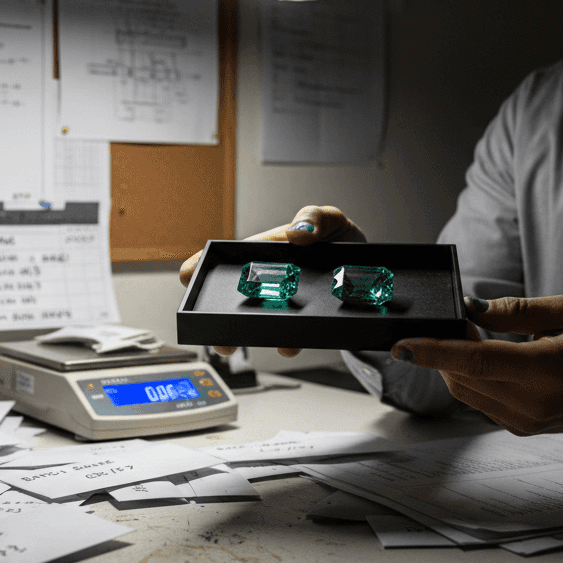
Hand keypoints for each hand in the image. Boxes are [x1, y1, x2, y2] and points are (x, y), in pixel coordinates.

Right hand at [179, 205, 366, 357]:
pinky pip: (291, 334)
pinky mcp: (305, 319)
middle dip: (217, 314)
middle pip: (235, 296)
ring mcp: (286, 301)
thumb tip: (299, 231)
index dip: (203, 265)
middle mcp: (272, 277)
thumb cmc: (343, 240)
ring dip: (246, 334)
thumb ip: (316, 217)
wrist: (375, 268)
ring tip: (237, 344)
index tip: (188, 275)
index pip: (229, 256)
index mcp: (270, 249)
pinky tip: (289, 345)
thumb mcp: (333, 220)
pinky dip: (288, 342)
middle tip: (211, 326)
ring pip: (258, 320)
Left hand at [391, 295, 562, 436]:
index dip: (434, 352)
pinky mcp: (522, 428)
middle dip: (444, 349)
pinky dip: (472, 378)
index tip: (401, 344)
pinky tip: (485, 360)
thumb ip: (516, 311)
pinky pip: (480, 401)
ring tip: (471, 337)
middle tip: (453, 321)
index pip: (476, 361)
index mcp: (547, 370)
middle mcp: (533, 403)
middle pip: (462, 377)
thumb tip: (470, 309)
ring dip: (455, 364)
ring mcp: (526, 421)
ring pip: (466, 391)